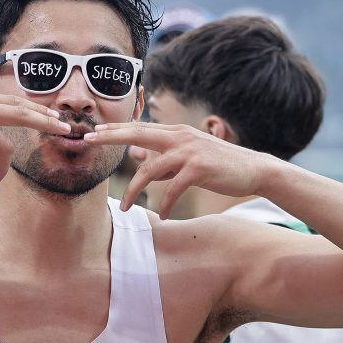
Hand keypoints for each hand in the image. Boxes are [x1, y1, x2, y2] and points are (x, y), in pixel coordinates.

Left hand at [84, 122, 267, 216]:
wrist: (253, 170)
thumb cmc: (218, 166)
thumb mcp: (188, 157)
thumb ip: (163, 156)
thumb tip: (138, 155)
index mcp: (176, 132)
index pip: (140, 127)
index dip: (116, 129)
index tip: (93, 132)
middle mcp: (180, 137)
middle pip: (139, 134)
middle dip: (112, 137)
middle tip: (88, 140)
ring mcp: (189, 151)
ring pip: (150, 168)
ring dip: (134, 190)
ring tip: (126, 208)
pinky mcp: (199, 169)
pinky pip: (172, 188)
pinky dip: (164, 203)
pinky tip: (161, 215)